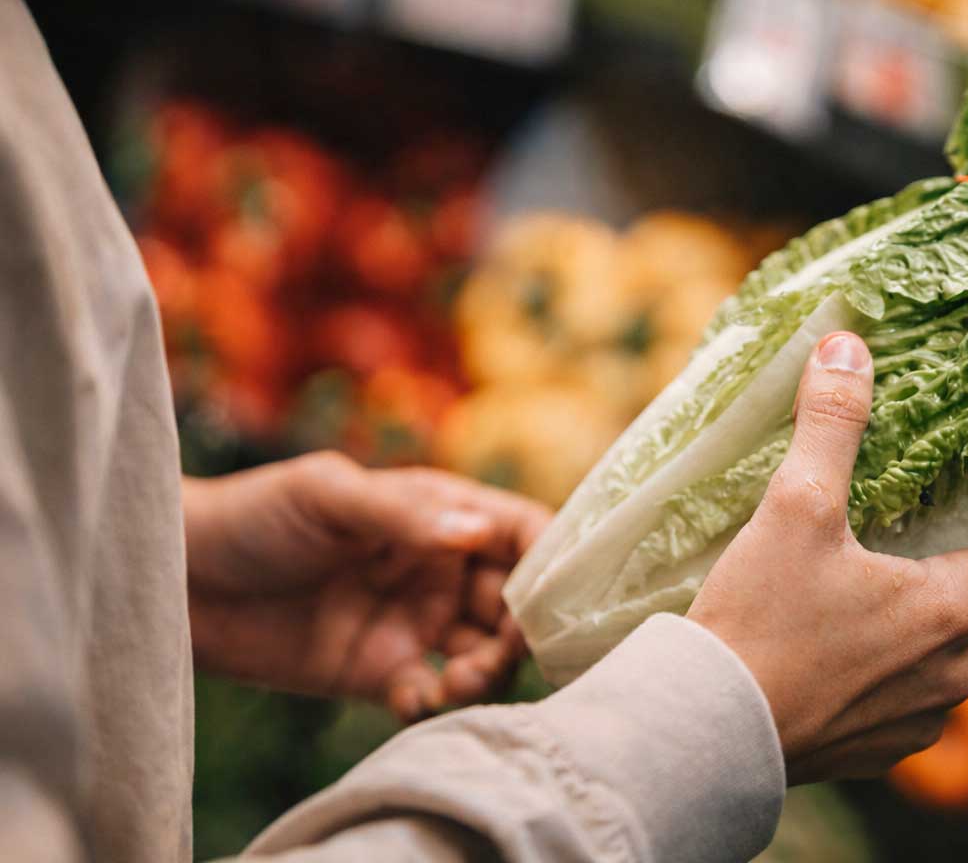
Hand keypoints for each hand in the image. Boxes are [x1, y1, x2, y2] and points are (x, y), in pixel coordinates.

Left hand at [183, 452, 548, 720]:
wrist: (177, 580)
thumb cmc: (254, 515)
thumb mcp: (328, 496)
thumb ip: (404, 516)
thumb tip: (479, 532)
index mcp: (437, 512)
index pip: (520, 529)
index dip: (552, 557)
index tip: (560, 592)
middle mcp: (437, 566)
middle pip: (516, 599)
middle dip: (524, 628)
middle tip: (500, 652)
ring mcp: (411, 620)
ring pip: (485, 651)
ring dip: (488, 671)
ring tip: (458, 682)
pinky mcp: (379, 671)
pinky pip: (431, 693)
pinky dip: (437, 702)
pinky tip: (411, 697)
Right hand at [687, 332, 967, 783]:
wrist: (707, 734)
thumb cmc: (760, 622)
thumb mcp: (794, 510)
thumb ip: (830, 425)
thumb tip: (847, 347)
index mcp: (956, 605)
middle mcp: (957, 667)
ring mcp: (926, 715)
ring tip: (930, 576)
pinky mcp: (887, 745)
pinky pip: (931, 693)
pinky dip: (922, 658)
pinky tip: (874, 639)